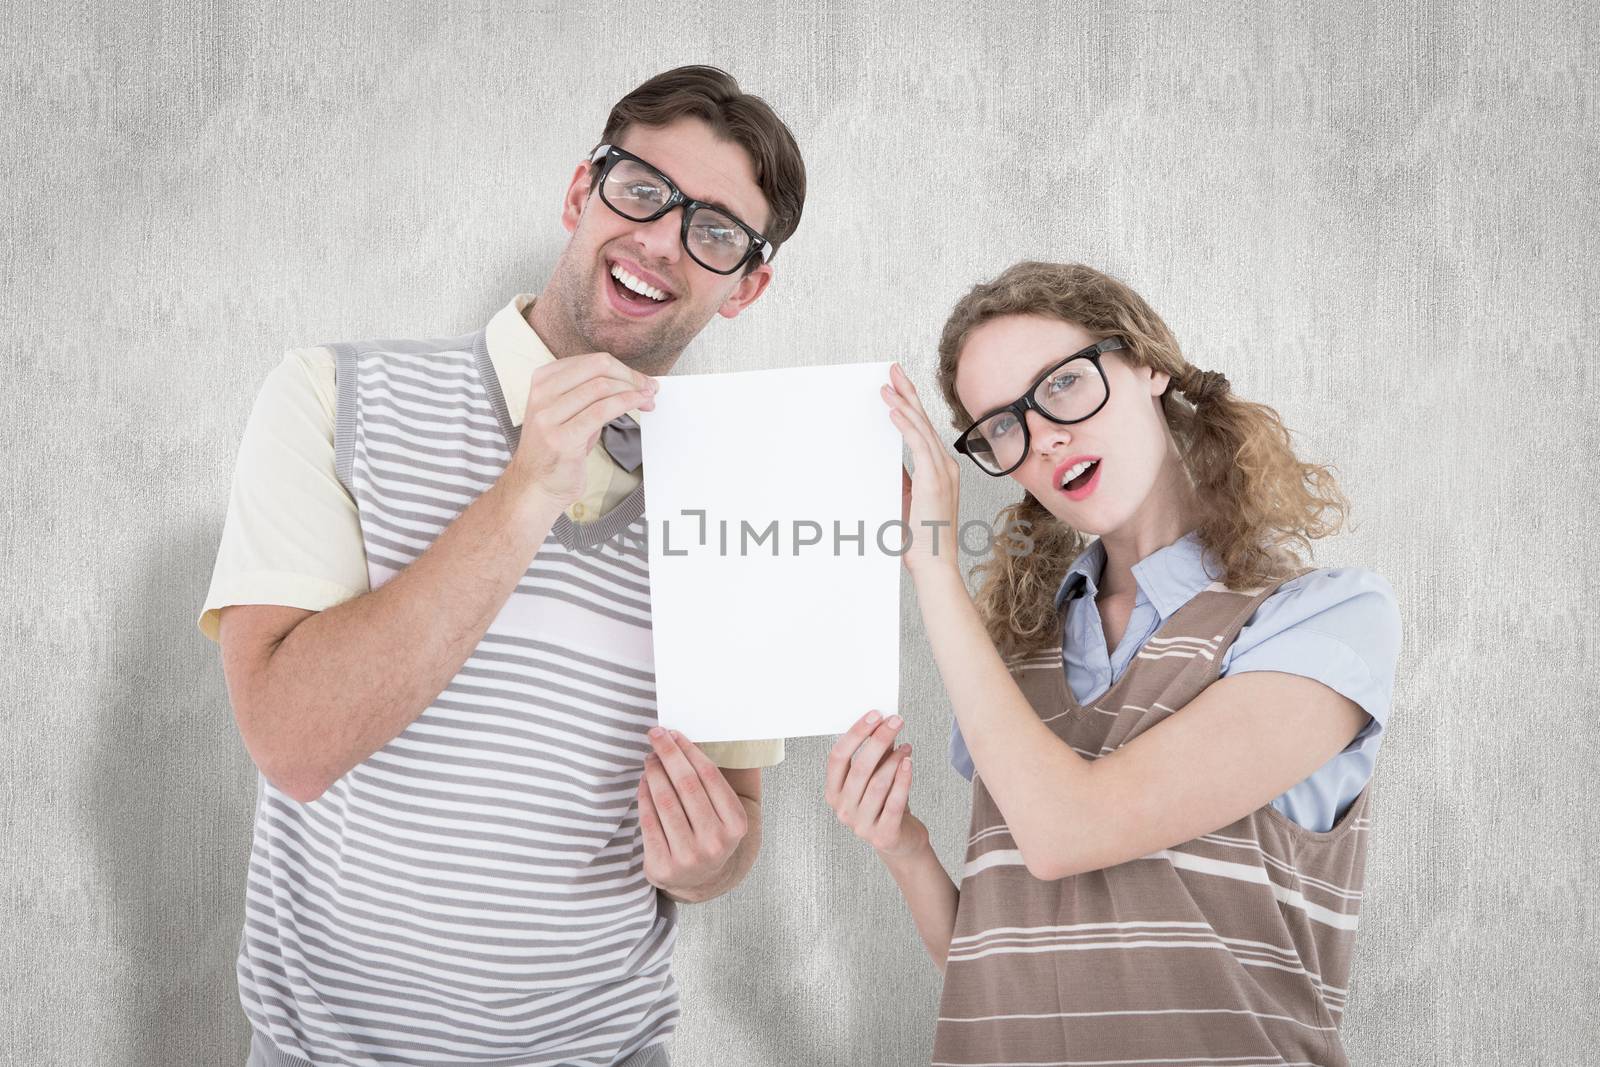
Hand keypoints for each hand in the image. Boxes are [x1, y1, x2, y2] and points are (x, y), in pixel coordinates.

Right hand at [507, 351, 657, 507]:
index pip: (590, 361)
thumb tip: (631, 382)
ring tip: (648, 399)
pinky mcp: (561, 437)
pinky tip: (639, 404)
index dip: (623, 368)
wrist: (535, 487)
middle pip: (597, 368)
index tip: (641, 380)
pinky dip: (626, 403)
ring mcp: (548, 416)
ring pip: (601, 387)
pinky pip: (601, 411)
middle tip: (649, 388)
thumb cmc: (556, 450)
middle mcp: (542, 394)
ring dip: (632, 390)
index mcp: (543, 381)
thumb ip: (591, 394)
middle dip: (630, 376)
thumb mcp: (569, 413)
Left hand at [637, 727, 750, 899]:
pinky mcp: (662, 866)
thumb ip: (727, 781)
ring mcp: (688, 857)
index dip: (689, 751)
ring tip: (650, 758)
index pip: (710, 776)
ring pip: (665, 801)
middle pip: (687, 785)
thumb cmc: (711, 833)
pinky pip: (648, 821)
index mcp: (736, 825)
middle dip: (668, 754)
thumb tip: (720, 738)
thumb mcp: (728, 814)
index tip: (674, 733)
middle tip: (655, 735)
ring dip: (654, 772)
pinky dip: (643, 795)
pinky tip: (643, 781)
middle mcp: (715, 843)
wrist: (699, 880)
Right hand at [825, 710, 924, 857]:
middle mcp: (843, 809)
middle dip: (879, 740)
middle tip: (895, 722)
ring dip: (895, 760)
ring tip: (906, 747)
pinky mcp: (883, 835)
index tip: (874, 715)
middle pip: (859, 767)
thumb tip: (883, 724)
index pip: (837, 757)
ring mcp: (861, 825)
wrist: (901, 841)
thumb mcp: (875, 777)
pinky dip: (903, 780)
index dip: (856, 733)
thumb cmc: (884, 804)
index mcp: (833, 792)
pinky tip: (909, 763)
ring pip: (878, 783)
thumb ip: (876, 754)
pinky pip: (894, 802)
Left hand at [882, 363, 960, 574]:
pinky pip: (918, 444)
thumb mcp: (908, 501)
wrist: (935, 565)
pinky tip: (893, 412)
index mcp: (942, 469)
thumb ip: (903, 480)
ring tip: (887, 385)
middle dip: (908, 393)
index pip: (924, 429)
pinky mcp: (934, 479)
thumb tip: (889, 463)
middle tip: (893, 370)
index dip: (911, 405)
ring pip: (921, 428)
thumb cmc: (923, 540)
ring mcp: (943, 471)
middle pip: (924, 420)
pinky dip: (905, 426)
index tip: (898, 387)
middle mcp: (946, 466)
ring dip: (903, 404)